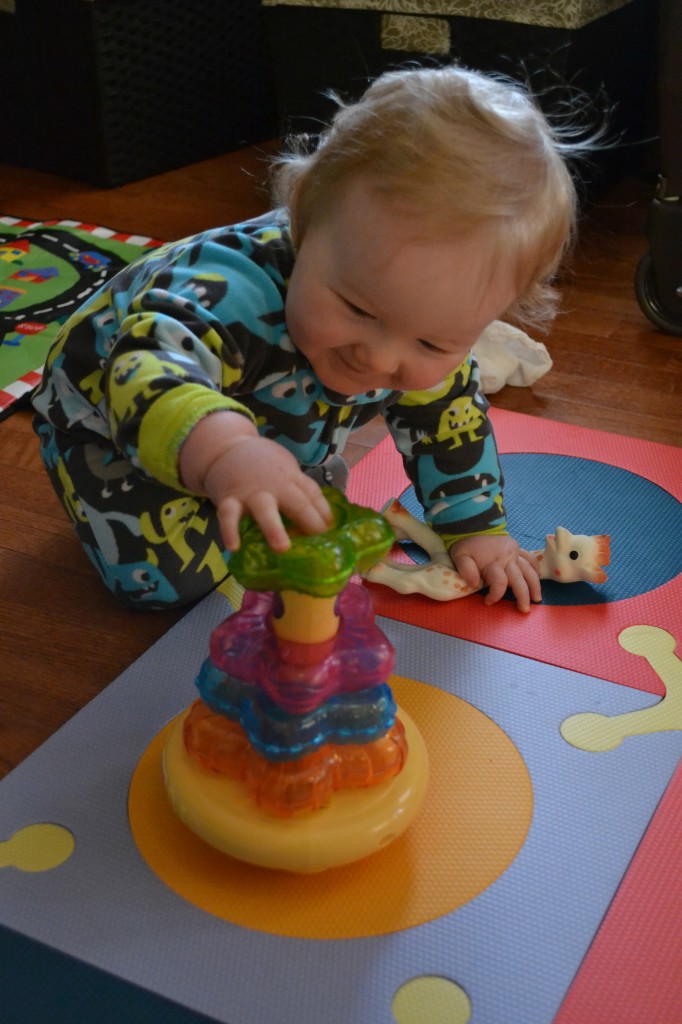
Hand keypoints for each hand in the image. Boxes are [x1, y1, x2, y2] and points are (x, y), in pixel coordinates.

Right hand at [179, 411, 330, 551]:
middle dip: (311, 521)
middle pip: (297, 503)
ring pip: (264, 509)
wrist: (225, 446)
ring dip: (273, 528)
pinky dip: (229, 531)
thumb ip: (298, 489)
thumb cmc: (262, 464)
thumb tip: (321, 519)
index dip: (325, 513)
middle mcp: (275, 485)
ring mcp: (251, 492)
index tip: (332, 531)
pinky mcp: (228, 499)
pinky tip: (234, 547)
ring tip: (282, 548)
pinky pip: (228, 516)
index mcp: (291, 477)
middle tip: (320, 540)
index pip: (313, 495)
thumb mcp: (285, 469)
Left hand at [449, 534, 540, 612]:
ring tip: (537, 599)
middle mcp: (507, 558)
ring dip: (535, 585)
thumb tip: (475, 584)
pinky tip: (538, 577)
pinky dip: (536, 568)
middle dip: (523, 596)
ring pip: (529, 570)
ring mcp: (514, 553)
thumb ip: (466, 570)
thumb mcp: (460, 556)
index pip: (499, 583)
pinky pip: (530, 558)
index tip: (487, 602)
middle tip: (524, 610)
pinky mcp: (517, 548)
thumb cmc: (466, 546)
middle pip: (519, 580)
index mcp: (493, 562)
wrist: (473, 526)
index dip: (495, 595)